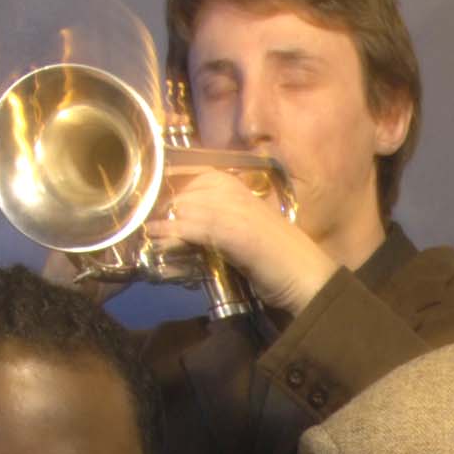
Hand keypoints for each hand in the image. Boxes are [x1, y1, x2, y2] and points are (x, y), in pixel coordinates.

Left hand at [146, 165, 335, 315]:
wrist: (307, 277)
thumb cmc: (279, 257)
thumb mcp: (244, 231)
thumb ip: (216, 223)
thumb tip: (181, 225)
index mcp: (239, 186)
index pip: (193, 176)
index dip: (171, 188)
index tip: (154, 204)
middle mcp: (235, 191)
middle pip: (184, 191)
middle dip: (162, 207)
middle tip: (147, 225)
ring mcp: (233, 209)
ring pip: (185, 208)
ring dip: (163, 224)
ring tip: (150, 237)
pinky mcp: (231, 230)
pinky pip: (192, 228)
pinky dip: (173, 236)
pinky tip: (161, 242)